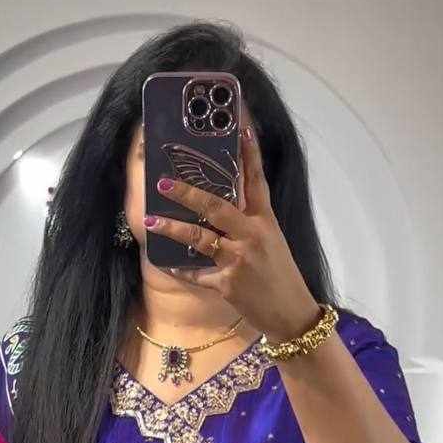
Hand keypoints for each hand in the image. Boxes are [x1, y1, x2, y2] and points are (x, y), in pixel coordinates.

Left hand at [144, 127, 320, 342]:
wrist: (292, 314)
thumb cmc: (281, 276)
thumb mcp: (272, 243)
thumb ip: (249, 224)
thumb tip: (219, 209)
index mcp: (265, 221)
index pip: (257, 181)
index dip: (249, 154)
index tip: (241, 128)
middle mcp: (252, 235)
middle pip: (217, 206)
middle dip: (188, 193)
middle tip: (163, 183)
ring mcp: (239, 260)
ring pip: (200, 238)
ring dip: (172, 228)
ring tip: (150, 221)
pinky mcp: (227, 284)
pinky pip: (196, 274)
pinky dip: (180, 269)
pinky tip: (166, 263)